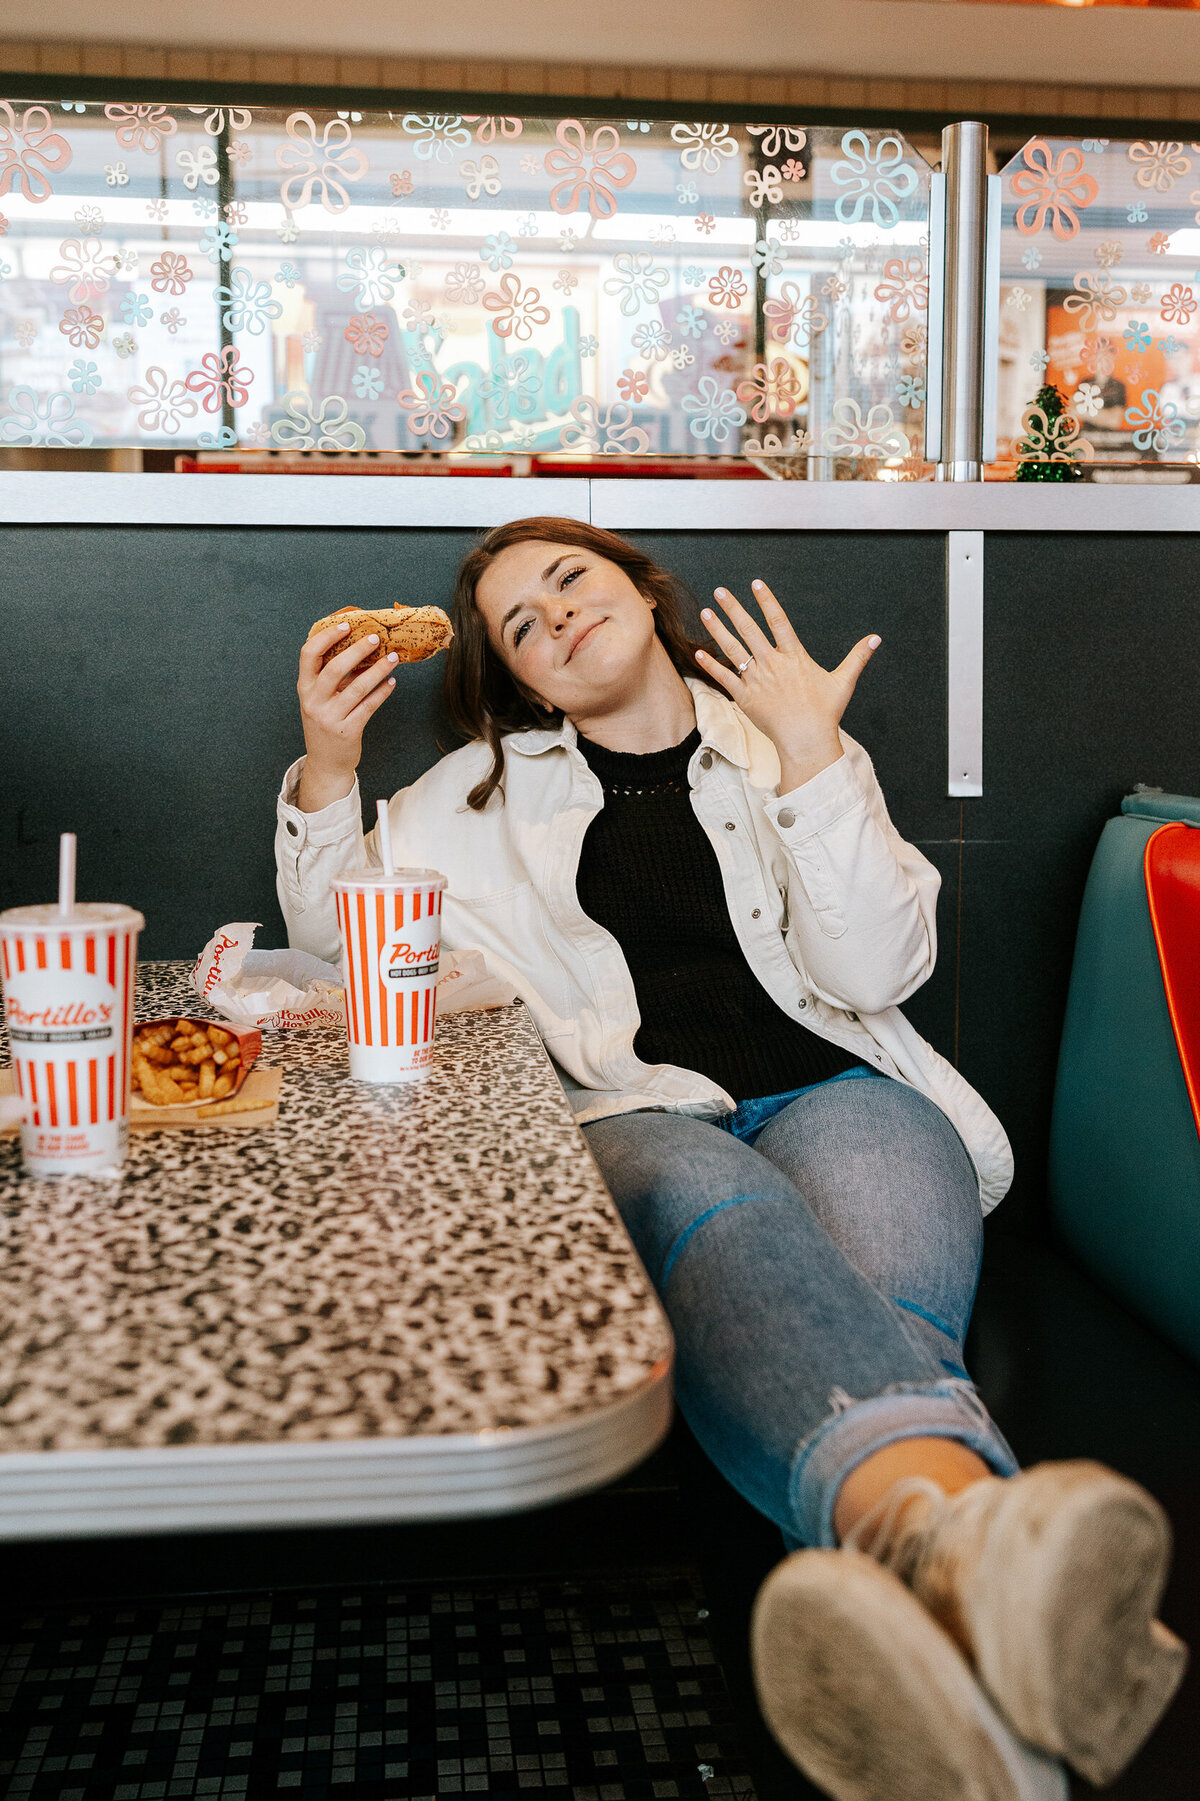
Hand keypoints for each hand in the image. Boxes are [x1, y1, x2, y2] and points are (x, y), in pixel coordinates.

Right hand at [295, 622, 397, 811]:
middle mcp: (314, 701)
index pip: (308, 655)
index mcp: (305, 688)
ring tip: (393, 658)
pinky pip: (368, 707)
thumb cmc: (326, 723)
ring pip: (357, 688)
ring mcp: (330, 718)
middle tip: (376, 638)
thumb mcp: (321, 699)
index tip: (346, 626)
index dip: (326, 637)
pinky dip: (382, 693)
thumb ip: (335, 677)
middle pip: (334, 668)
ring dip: (377, 670)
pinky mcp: (347, 731)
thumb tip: (362, 648)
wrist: (326, 763)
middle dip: (357, 650)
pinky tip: (392, 683)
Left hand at [695, 580, 880, 786]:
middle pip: (749, 630)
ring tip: (706, 612)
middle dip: (734, 608)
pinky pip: (724, 678)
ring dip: (718, 629)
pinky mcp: (745, 698)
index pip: (778, 621)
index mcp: (794, 657)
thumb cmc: (825, 713)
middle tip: (720, 591)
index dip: (767, 601)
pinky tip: (698, 652)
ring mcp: (757, 680)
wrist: (806, 740)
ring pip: (733, 649)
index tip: (756, 584)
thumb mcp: (844, 681)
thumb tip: (876, 639)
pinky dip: (711, 665)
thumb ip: (857, 657)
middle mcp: (773, 664)